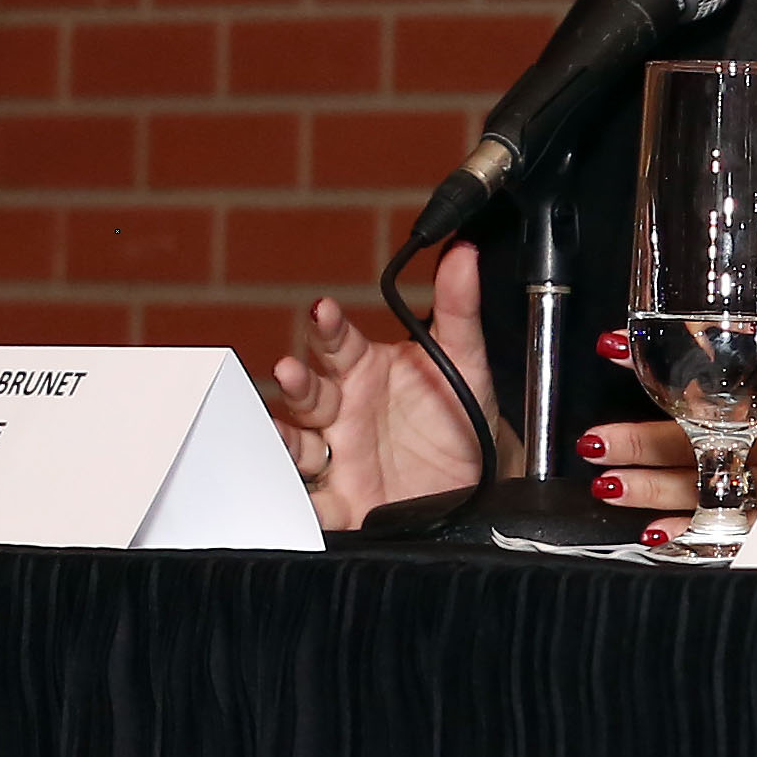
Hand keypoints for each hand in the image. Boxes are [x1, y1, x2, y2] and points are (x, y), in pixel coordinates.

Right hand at [256, 248, 498, 530]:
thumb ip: (459, 307)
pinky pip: (310, 504)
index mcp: (363, 370)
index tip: (323, 310)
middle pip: (307, 394)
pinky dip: (296, 503)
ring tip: (281, 433)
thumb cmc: (457, 413)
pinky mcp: (340, 501)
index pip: (337, 343)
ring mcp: (335, 456)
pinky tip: (291, 498)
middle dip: (296, 382)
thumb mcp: (465, 360)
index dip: (328, 326)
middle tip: (290, 370)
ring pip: (296, 445)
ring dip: (283, 438)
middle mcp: (341, 411)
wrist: (475, 480)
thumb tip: (463, 252)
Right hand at [589, 281, 756, 541]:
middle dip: (635, 438)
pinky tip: (656, 530)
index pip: (703, 386)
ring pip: (692, 483)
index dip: (659, 375)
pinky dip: (682, 532)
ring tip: (608, 479)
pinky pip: (719, 530)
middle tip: (594, 439)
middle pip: (687, 439)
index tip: (615, 355)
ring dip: (645, 483)